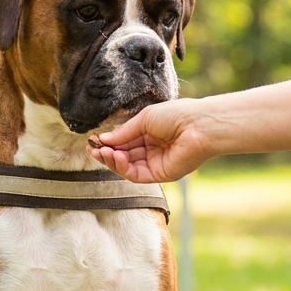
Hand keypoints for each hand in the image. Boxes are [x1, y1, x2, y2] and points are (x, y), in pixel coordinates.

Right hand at [87, 98, 210, 182]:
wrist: (197, 126)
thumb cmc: (176, 115)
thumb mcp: (144, 119)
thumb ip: (124, 132)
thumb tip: (103, 139)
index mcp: (150, 134)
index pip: (124, 141)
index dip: (108, 142)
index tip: (93, 140)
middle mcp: (151, 150)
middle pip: (123, 155)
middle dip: (106, 153)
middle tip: (92, 149)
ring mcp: (155, 163)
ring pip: (127, 167)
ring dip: (112, 160)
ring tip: (102, 152)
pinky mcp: (159, 174)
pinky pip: (135, 174)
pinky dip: (122, 167)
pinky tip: (116, 157)